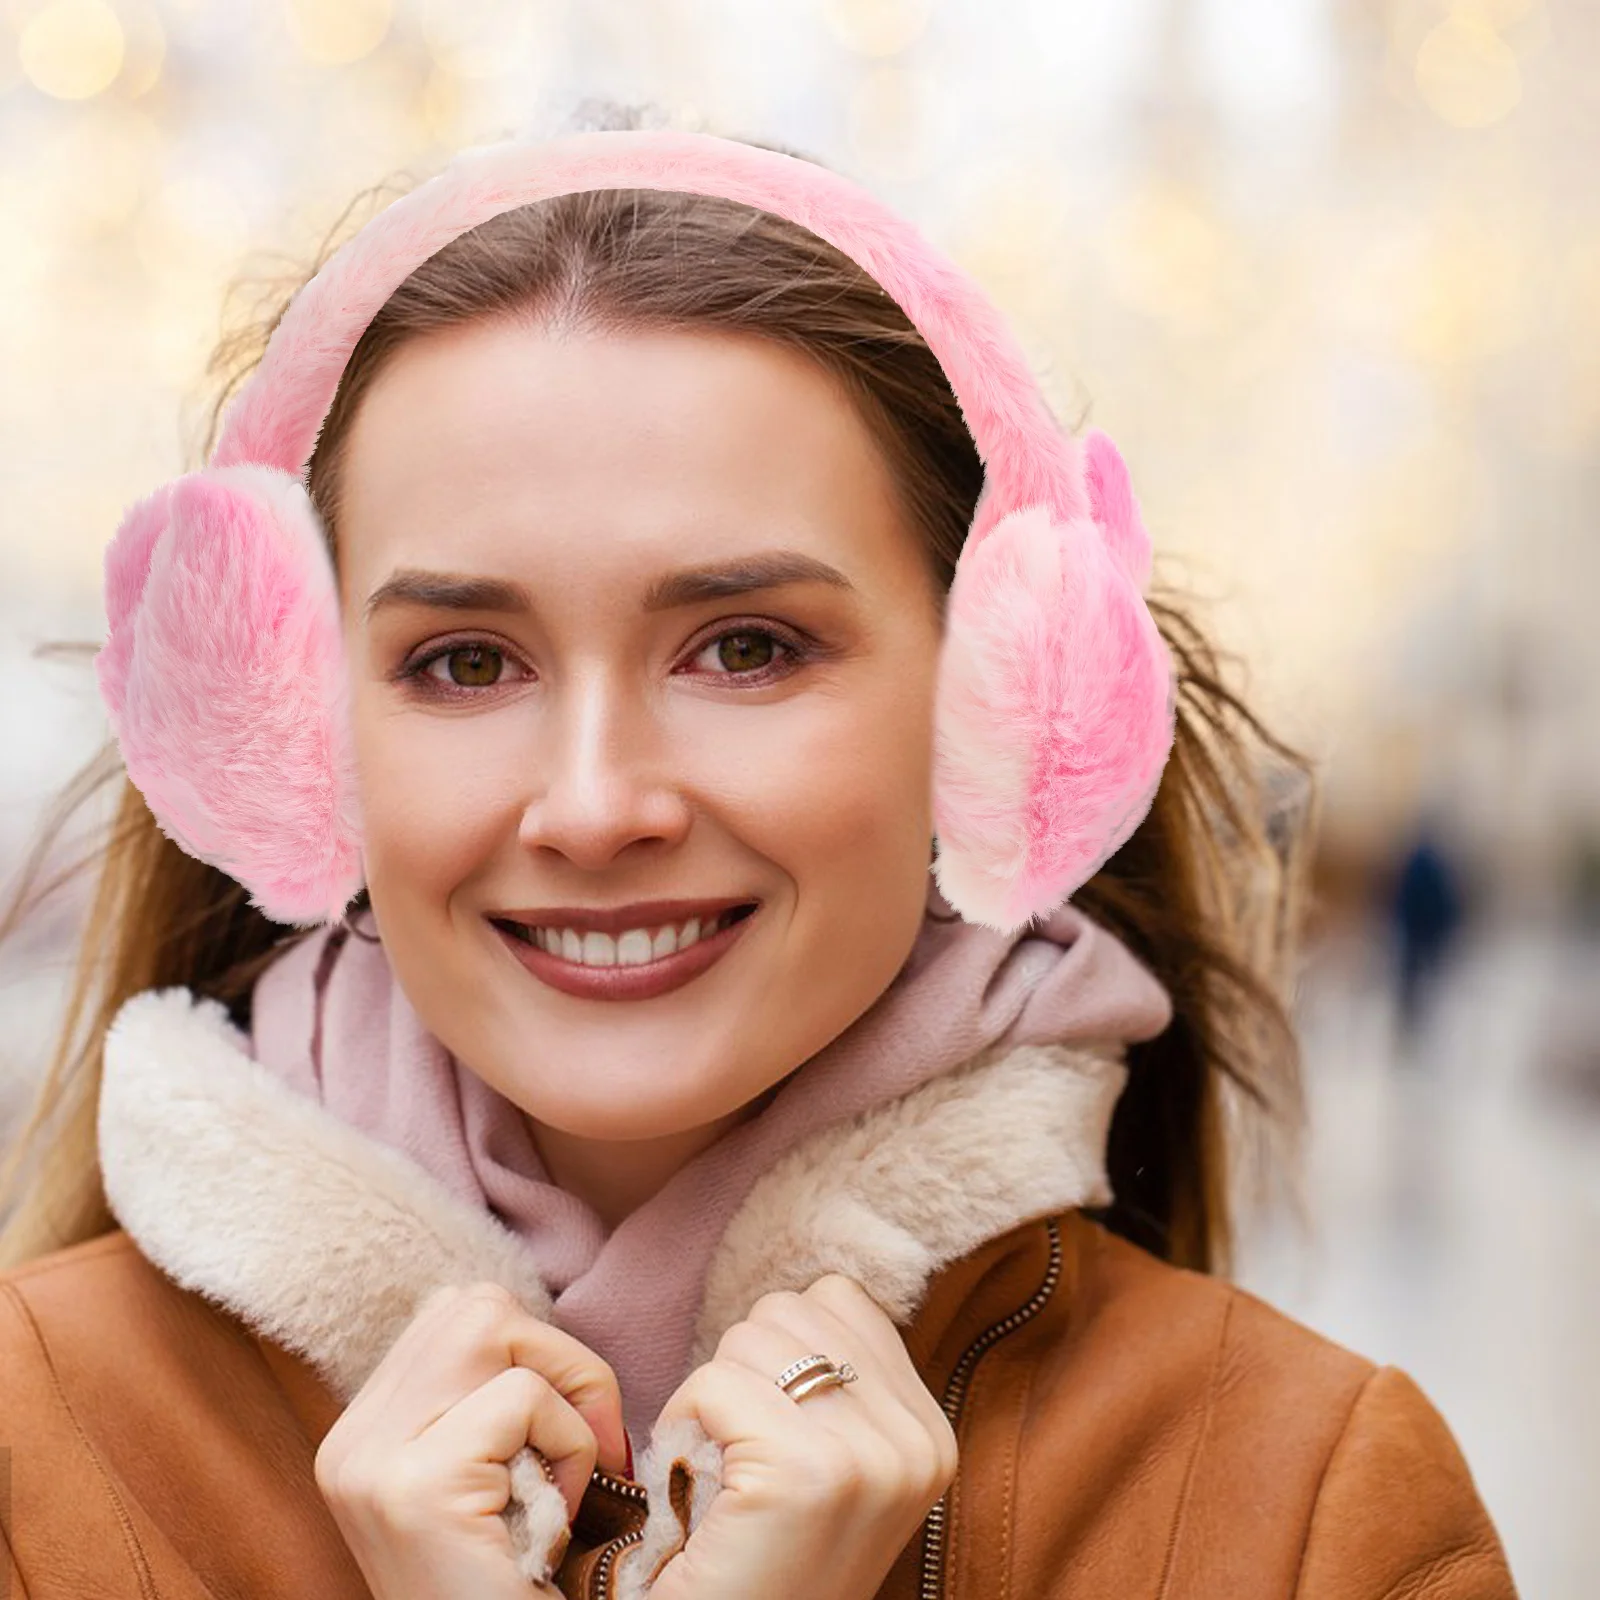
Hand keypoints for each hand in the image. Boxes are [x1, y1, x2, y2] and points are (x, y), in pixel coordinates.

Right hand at [312, 1281, 628, 1599]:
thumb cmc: (523, 1590)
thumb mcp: (494, 1482)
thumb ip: (489, 1401)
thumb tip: (538, 1325)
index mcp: (360, 1437)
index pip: (456, 1313)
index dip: (532, 1352)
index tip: (564, 1436)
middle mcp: (347, 1444)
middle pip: (474, 1307)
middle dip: (555, 1362)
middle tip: (579, 1458)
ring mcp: (368, 1463)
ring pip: (496, 1332)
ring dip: (562, 1404)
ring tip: (553, 1494)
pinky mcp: (412, 1487)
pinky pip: (523, 1398)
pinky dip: (568, 1449)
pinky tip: (550, 1527)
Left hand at [644, 1273, 958, 1599]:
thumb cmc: (761, 1563)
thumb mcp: (836, 1466)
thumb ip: (843, 1379)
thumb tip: (811, 1288)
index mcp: (931, 1433)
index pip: (840, 1298)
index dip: (782, 1350)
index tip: (770, 1425)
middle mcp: (915, 1442)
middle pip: (791, 1311)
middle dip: (744, 1369)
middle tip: (738, 1457)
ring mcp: (868, 1458)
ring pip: (750, 1338)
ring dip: (711, 1395)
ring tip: (721, 1473)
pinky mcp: (804, 1473)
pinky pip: (712, 1384)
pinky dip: (680, 1426)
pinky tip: (692, 1489)